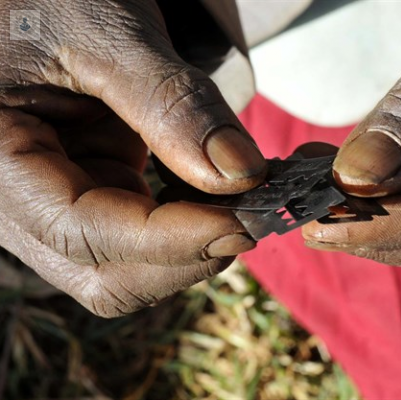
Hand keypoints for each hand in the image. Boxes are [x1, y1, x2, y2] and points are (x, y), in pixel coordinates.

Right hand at [0, 0, 265, 316]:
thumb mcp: (107, 34)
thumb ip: (172, 105)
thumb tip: (240, 174)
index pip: (80, 233)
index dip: (168, 240)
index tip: (240, 222)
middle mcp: (21, 203)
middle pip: (105, 276)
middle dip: (182, 258)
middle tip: (247, 219)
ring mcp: (62, 205)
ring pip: (129, 266)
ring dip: (191, 249)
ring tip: (237, 204)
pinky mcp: (96, 194)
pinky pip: (144, 237)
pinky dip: (188, 227)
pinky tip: (216, 195)